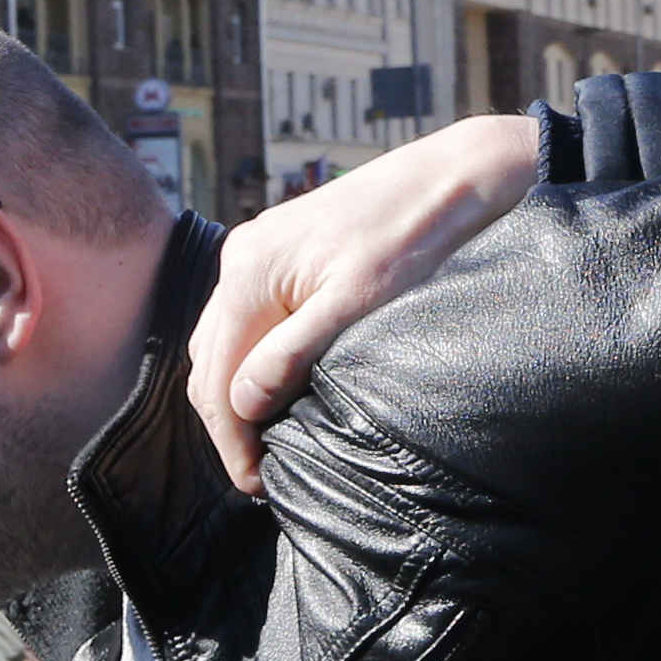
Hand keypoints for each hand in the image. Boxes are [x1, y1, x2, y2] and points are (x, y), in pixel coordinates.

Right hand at [190, 114, 543, 493]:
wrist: (449, 177)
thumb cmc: (412, 236)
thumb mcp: (356, 304)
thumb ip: (292, 353)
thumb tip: (242, 405)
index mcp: (249, 273)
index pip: (218, 377)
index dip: (233, 438)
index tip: (257, 483)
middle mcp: (240, 258)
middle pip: (211, 361)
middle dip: (231, 422)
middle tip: (261, 473)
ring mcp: (256, 251)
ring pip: (224, 340)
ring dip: (239, 393)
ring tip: (269, 440)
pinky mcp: (279, 252)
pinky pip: (247, 317)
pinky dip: (253, 359)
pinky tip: (279, 386)